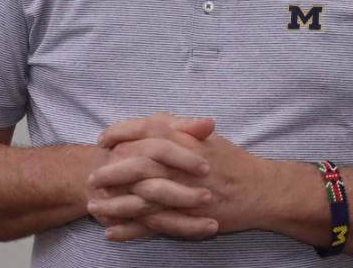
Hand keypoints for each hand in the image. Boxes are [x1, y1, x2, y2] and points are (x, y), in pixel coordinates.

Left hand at [92, 116, 284, 241]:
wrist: (260, 191)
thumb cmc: (234, 162)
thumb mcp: (207, 137)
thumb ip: (179, 127)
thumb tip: (152, 119)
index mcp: (186, 141)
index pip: (145, 131)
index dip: (120, 133)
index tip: (104, 139)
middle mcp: (182, 166)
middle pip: (137, 164)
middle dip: (111, 170)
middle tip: (93, 176)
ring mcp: (183, 194)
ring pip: (141, 198)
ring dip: (114, 203)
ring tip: (93, 207)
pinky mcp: (186, 219)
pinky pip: (152, 226)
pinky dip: (130, 231)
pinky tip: (111, 233)